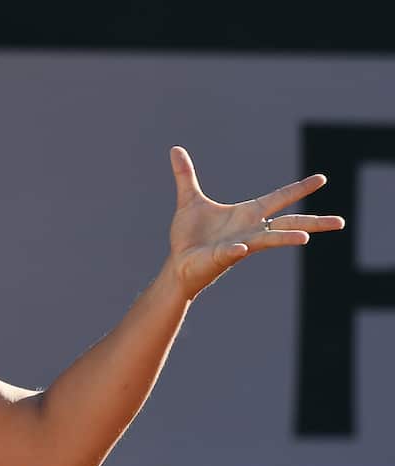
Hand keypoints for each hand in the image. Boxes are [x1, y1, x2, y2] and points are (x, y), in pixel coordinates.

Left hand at [165, 145, 345, 298]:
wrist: (178, 263)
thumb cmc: (189, 236)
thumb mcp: (189, 200)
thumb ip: (185, 175)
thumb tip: (175, 150)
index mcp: (247, 214)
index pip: (279, 198)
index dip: (299, 188)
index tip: (322, 178)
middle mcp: (250, 230)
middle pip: (289, 223)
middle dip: (314, 221)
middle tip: (340, 222)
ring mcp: (239, 245)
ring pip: (269, 241)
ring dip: (286, 239)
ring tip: (306, 238)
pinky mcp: (221, 258)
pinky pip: (231, 252)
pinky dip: (235, 249)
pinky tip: (240, 247)